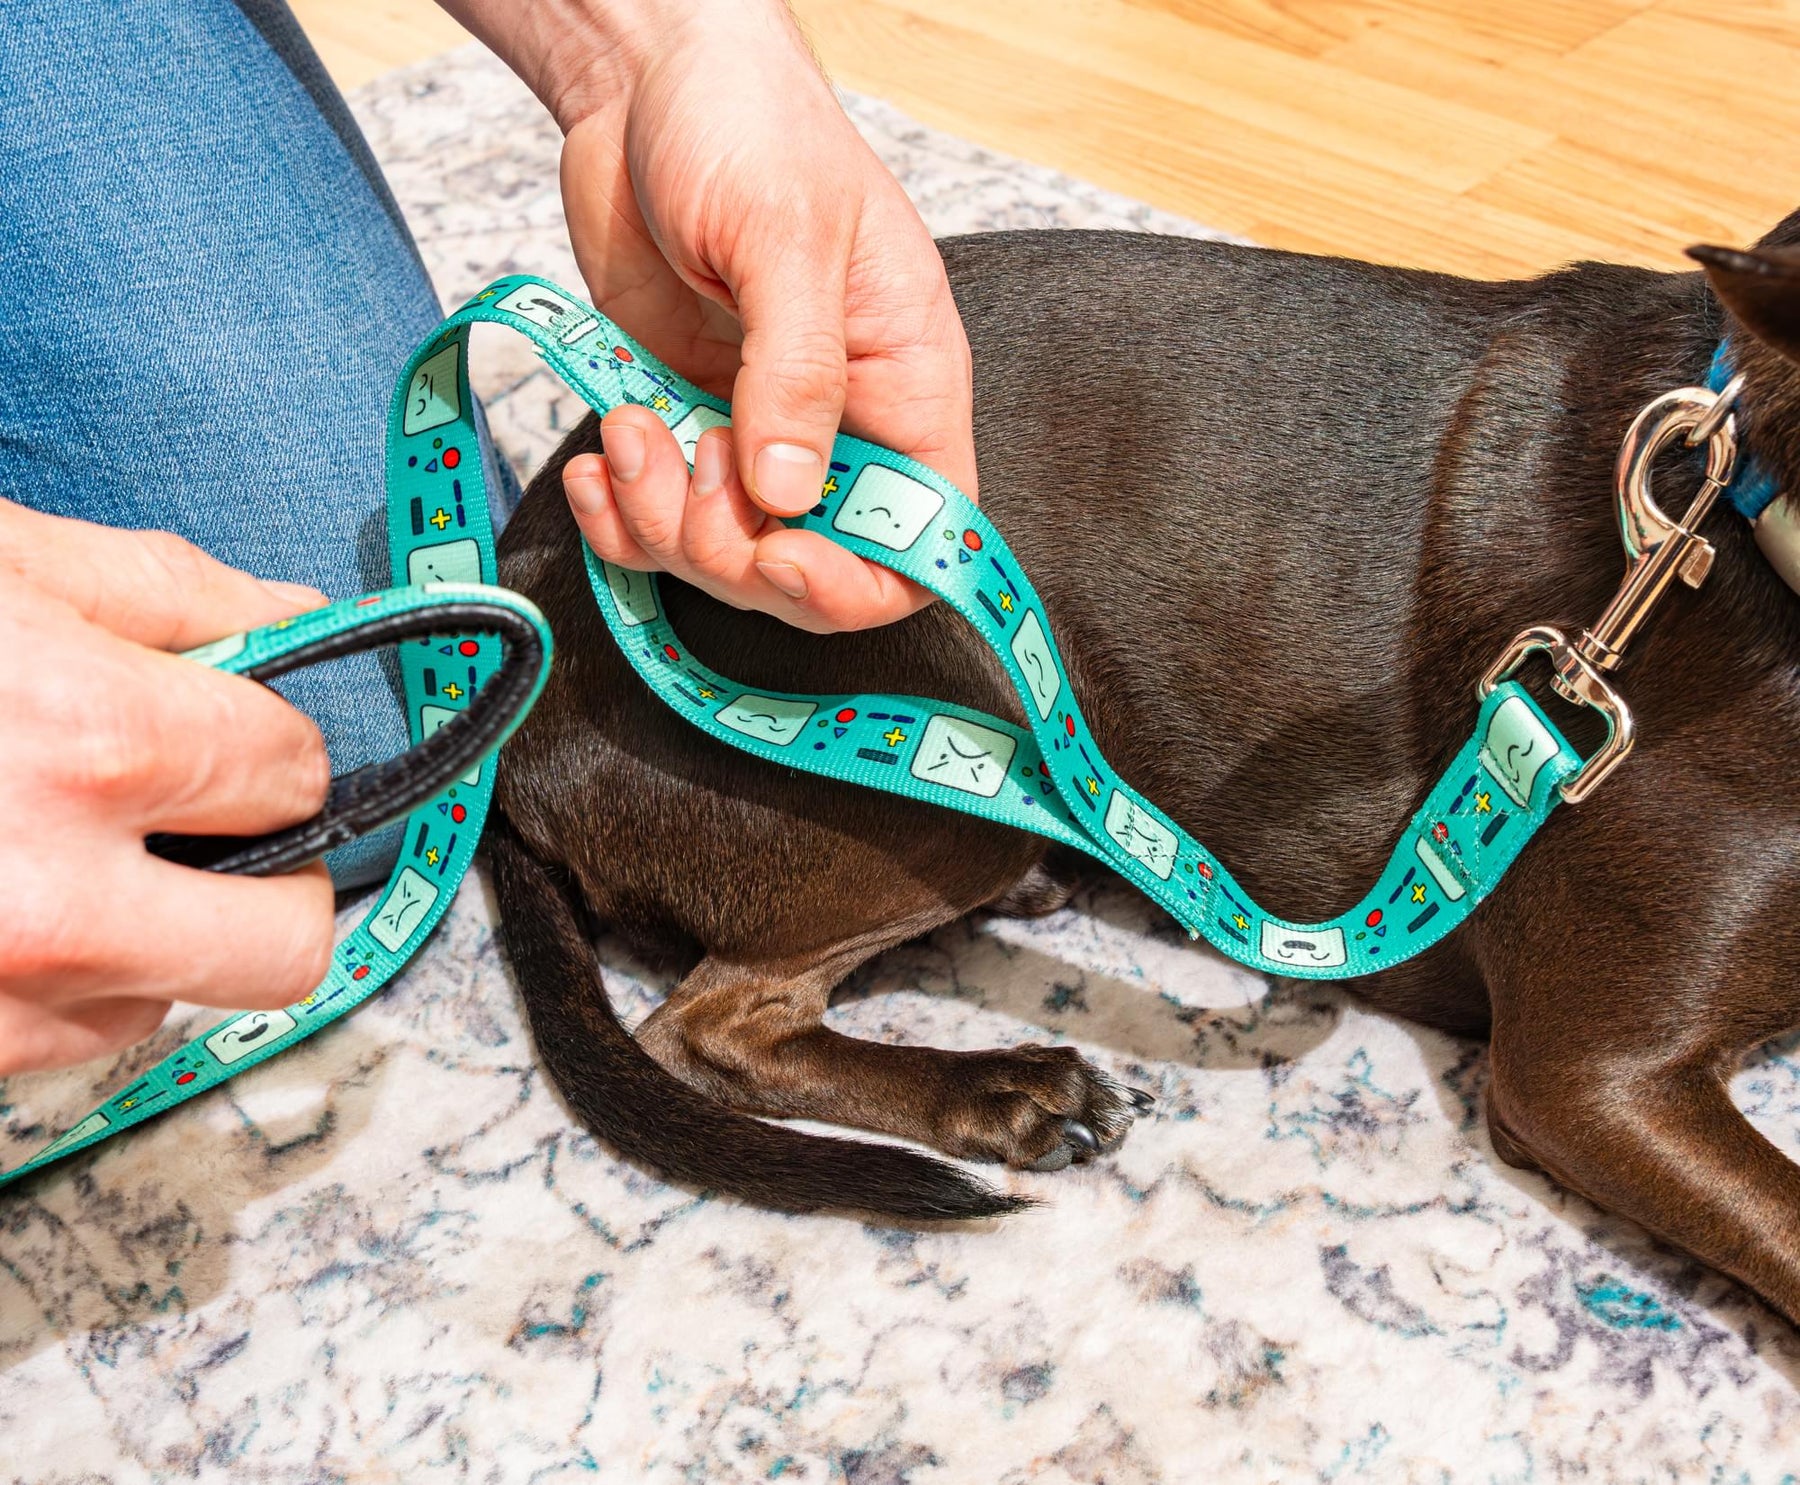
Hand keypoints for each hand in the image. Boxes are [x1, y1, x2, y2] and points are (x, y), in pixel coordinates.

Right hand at [0, 500, 333, 1074]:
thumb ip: (167, 591)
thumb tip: (302, 619)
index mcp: (87, 742)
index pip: (295, 775)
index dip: (269, 747)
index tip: (225, 735)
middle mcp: (54, 902)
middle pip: (286, 946)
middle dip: (271, 883)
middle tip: (204, 831)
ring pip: (171, 1002)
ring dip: (150, 937)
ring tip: (47, 854)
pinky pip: (66, 1042)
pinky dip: (58, 983)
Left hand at [443, 0, 975, 632]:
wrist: (645, 82)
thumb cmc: (752, 127)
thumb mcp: (788, 239)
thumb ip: (797, 372)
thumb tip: (790, 493)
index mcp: (906, 390)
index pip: (919, 539)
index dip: (857, 578)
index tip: (780, 552)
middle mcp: (838, 428)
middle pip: (808, 566)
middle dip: (731, 549)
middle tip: (682, 463)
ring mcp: (753, 435)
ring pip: (721, 555)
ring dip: (659, 523)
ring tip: (629, 431)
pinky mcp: (681, 425)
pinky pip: (653, 518)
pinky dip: (616, 514)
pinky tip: (597, 459)